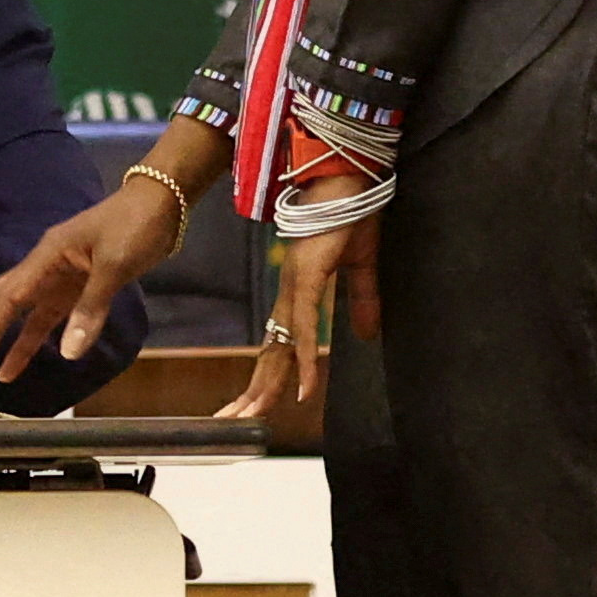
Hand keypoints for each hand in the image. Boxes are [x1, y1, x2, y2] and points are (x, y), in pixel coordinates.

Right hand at [0, 125, 212, 389]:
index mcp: (45, 258)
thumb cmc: (136, 225)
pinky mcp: (68, 291)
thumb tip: (70, 353)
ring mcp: (52, 281)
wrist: (159, 201)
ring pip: (7, 319)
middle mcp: (39, 269)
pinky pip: (36, 323)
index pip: (5, 301)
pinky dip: (22, 347)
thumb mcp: (117, 264)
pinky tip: (8, 371)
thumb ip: (92, 308)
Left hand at [224, 197, 386, 421]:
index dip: (268, 377)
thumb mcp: (363, 265)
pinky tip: (305, 387)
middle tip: (230, 422)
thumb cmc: (351, 209)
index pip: (281, 345)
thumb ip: (362, 300)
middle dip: (253, 391)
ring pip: (280, 346)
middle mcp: (292, 294)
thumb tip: (366, 336)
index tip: (251, 406)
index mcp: (301, 293)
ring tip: (249, 416)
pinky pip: (308, 324)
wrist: (347, 173)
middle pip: (271, 353)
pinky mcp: (310, 273)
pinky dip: (307, 358)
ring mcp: (298, 285)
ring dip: (268, 385)